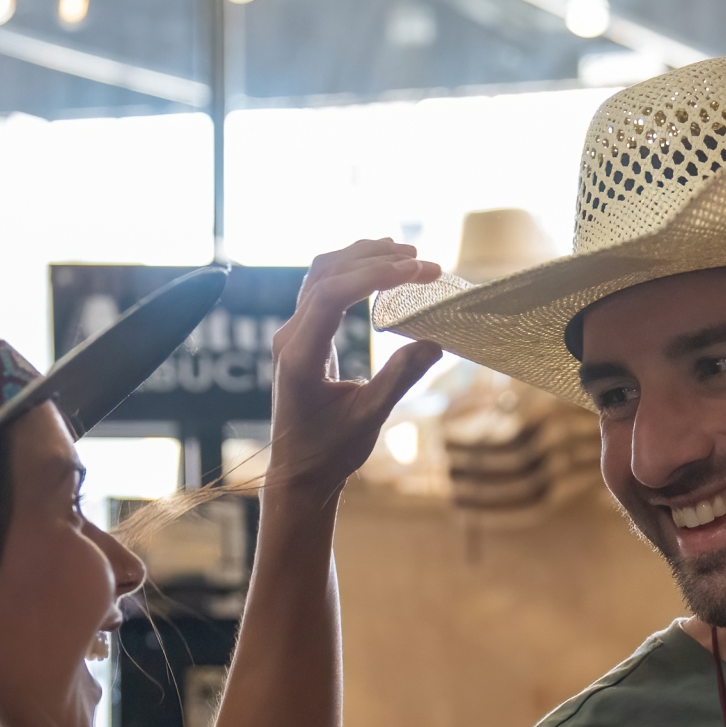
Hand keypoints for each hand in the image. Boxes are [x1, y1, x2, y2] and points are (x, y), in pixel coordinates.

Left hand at [265, 239, 444, 491]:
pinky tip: (380, 269)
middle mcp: (289, 338)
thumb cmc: (329, 452)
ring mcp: (291, 335)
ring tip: (406, 254)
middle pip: (327, 274)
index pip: (333, 294)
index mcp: (300, 357)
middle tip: (423, 261)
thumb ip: (398, 378)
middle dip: (375, 259)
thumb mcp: (369, 419)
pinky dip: (352, 272)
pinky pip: (322, 289)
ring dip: (362, 258)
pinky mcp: (301, 337)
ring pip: (322, 274)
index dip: (376, 275)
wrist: (298, 472)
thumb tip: (435, 343)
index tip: (418, 271)